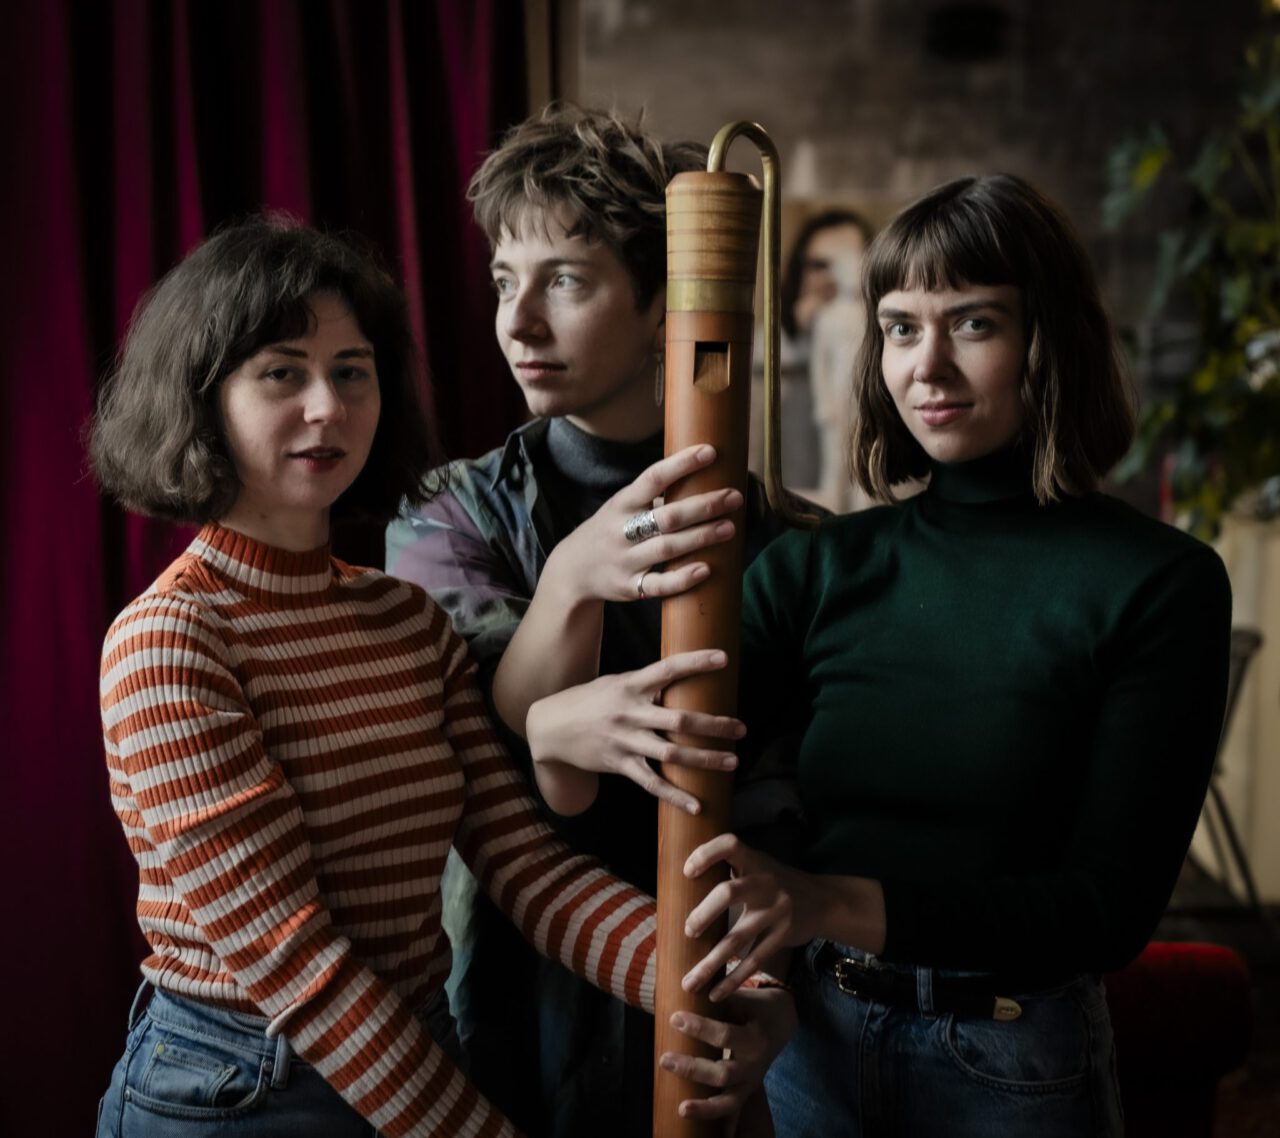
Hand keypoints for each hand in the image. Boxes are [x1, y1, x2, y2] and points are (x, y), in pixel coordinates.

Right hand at [527, 651, 744, 814]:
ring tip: (732, 761)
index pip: (668, 670)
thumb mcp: (615, 684)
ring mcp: (624, 741)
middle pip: (679, 720)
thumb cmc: (588, 700)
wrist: (550, 728)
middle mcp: (629, 713)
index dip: (696, 662)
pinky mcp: (619, 765)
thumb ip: (646, 685)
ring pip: (671, 754)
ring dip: (705, 759)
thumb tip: (682, 681)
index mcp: (629, 685)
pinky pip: (651, 783)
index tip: (724, 658)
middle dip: (714, 726)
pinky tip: (697, 805)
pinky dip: (675, 796)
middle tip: (741, 729)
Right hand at [544, 444, 741, 606]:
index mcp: (621, 504)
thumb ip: (655, 495)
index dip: (681, 464)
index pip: (652, 478)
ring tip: (730, 528)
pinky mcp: (629, 587)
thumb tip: (704, 475)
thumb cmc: (611, 530)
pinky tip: (706, 569)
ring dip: (701, 538)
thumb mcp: (623, 506)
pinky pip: (658, 585)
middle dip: (703, 506)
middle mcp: (621, 531)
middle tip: (735, 497)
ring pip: (667, 548)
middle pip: (667, 516)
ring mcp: (624, 561)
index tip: (710, 451)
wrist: (572, 570)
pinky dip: (683, 578)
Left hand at [661, 985, 795, 1132]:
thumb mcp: (744, 997)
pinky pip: (731, 1109)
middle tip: (664, 1059)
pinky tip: (702, 1125)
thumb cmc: (755, 1006)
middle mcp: (754, 1064)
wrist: (782, 1021)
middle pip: (723, 1073)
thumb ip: (718, 997)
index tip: (674, 1018)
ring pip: (729, 1100)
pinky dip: (717, 1119)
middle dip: (693, 1069)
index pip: (725, 1036)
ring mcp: (751, 1081)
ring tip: (682, 1107)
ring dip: (704, 1106)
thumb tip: (684, 989)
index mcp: (755, 1038)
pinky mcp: (746, 1090)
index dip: (699, 1028)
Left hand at [681, 837, 887, 999]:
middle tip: (687, 931)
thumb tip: (682, 881)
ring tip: (689, 982)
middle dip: (704, 913)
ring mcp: (775, 911)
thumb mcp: (759, 865)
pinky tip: (716, 993)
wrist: (824, 900)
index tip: (687, 870)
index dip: (706, 854)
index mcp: (754, 861)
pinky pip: (754, 960)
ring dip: (710, 963)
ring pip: (737, 938)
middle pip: (729, 893)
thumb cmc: (777, 882)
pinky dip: (733, 979)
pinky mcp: (782, 936)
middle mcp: (765, 883)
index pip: (730, 845)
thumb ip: (731, 869)